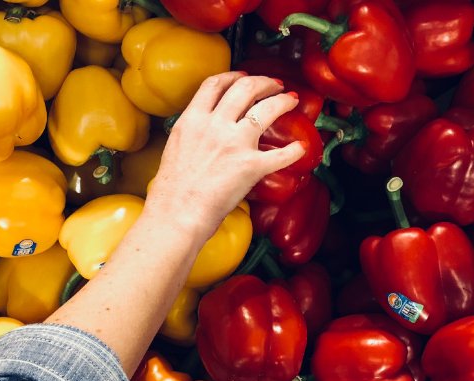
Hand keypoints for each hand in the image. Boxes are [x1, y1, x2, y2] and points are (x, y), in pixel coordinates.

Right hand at [145, 72, 306, 240]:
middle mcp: (215, 125)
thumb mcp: (175, 147)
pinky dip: (294, 151)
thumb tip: (202, 131)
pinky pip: (281, 155)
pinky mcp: (251, 166)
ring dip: (283, 101)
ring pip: (267, 109)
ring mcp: (235, 143)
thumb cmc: (172, 189)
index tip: (244, 76)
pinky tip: (301, 148)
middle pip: (245, 88)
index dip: (234, 76)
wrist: (177, 212)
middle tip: (275, 85)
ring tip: (291, 100)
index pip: (215, 84)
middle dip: (265, 82)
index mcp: (193, 120)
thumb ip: (192, 132)